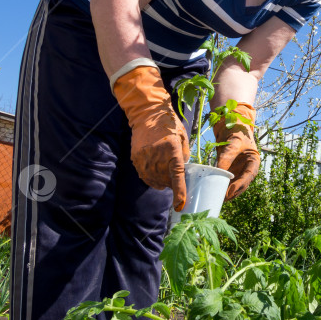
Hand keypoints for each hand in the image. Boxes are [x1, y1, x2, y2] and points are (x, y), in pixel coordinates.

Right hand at [112, 65, 189, 210]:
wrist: (147, 114)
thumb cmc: (169, 124)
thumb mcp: (183, 137)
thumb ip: (184, 155)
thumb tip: (184, 171)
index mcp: (172, 150)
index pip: (177, 177)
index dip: (179, 193)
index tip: (180, 205)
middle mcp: (157, 157)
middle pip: (166, 181)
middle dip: (173, 183)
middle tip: (176, 174)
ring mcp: (144, 159)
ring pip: (155, 181)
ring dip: (162, 181)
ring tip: (165, 170)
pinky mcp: (136, 160)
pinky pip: (145, 176)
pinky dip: (152, 177)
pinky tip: (156, 169)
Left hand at [213, 103, 258, 200]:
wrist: (230, 126)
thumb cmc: (237, 132)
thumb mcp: (234, 142)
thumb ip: (227, 155)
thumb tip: (218, 170)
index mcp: (253, 161)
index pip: (249, 176)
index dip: (240, 185)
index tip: (230, 191)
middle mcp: (247, 168)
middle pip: (242, 184)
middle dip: (233, 192)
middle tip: (222, 198)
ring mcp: (239, 170)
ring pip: (234, 184)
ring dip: (227, 191)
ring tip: (217, 198)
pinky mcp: (230, 170)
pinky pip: (226, 180)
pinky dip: (221, 186)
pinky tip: (214, 191)